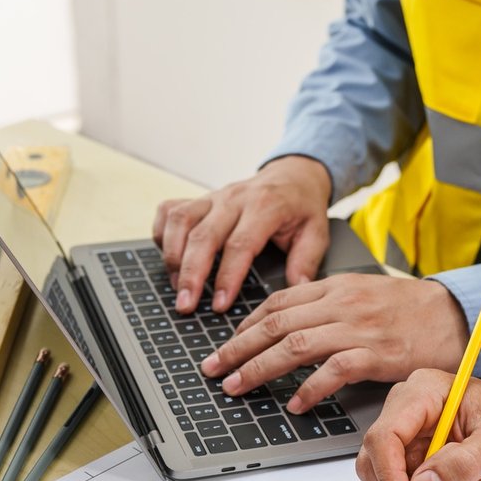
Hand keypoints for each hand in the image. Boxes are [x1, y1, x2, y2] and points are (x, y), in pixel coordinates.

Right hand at [152, 155, 330, 313]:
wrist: (292, 175)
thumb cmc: (302, 207)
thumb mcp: (317, 232)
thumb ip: (306, 261)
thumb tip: (296, 290)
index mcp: (265, 206)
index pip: (240, 244)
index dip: (227, 277)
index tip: (220, 305)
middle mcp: (235, 198)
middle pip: (203, 235)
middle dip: (190, 274)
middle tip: (185, 305)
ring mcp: (213, 196)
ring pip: (181, 220)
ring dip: (172, 256)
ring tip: (176, 287)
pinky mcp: (199, 198)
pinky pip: (169, 210)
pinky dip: (162, 234)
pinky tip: (168, 258)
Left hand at [202, 275, 468, 413]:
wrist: (456, 313)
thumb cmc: (412, 309)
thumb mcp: (363, 293)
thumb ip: (329, 304)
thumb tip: (292, 324)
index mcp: (336, 286)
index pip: (278, 301)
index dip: (246, 324)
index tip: (227, 343)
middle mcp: (341, 303)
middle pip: (276, 323)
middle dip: (237, 347)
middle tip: (212, 368)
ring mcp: (358, 327)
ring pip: (295, 345)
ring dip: (259, 368)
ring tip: (236, 386)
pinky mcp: (378, 353)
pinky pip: (334, 370)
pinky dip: (309, 388)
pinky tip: (293, 403)